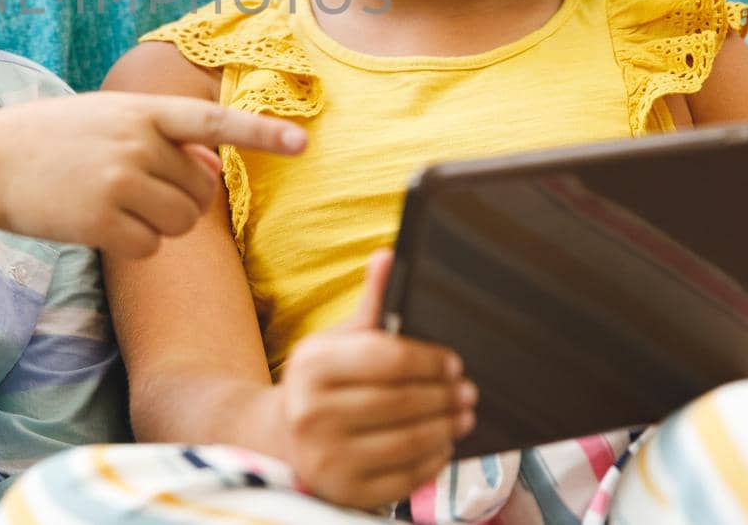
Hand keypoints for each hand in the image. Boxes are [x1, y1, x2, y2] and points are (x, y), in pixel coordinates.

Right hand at [0, 92, 304, 257]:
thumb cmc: (57, 140)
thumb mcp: (111, 120)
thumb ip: (162, 136)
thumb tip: (210, 167)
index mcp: (144, 111)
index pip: (214, 122)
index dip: (261, 134)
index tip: (302, 142)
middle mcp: (138, 142)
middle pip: (202, 193)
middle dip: (181, 201)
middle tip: (134, 191)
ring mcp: (120, 181)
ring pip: (182, 223)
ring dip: (158, 226)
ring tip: (114, 205)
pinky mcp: (102, 220)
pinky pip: (150, 247)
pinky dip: (132, 246)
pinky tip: (98, 226)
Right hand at [272, 249, 475, 508]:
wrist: (278, 440)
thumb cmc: (319, 384)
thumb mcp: (336, 341)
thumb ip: (369, 303)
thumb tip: (390, 255)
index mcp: (313, 366)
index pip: (389, 359)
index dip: (430, 360)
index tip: (454, 363)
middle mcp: (312, 412)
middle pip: (403, 401)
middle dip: (445, 396)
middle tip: (469, 392)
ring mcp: (327, 457)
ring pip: (408, 441)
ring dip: (445, 428)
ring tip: (462, 417)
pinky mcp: (344, 491)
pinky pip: (404, 477)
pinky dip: (431, 461)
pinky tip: (441, 446)